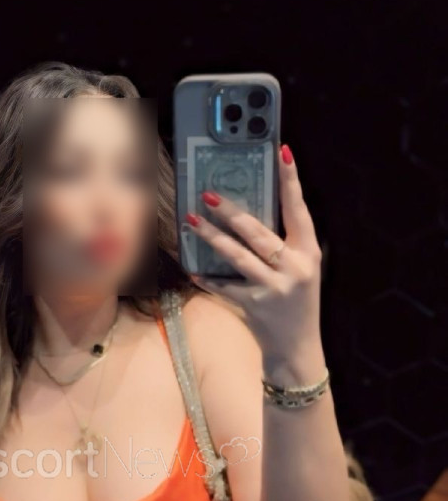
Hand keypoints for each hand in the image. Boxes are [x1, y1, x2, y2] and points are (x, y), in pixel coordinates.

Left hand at [184, 143, 323, 365]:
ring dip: (212, 238)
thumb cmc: (296, 303)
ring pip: (238, 256)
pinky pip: (225, 287)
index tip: (283, 151)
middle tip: (208, 194)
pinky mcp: (254, 306)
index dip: (291, 181)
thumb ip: (284, 245)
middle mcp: (294, 268)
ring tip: (191, 221)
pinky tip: (193, 270)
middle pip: (259, 233)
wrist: (298, 349)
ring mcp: (273, 288)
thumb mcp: (301, 271)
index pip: (299, 210)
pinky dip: (208, 279)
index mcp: (308, 253)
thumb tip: (249, 213)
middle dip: (232, 212)